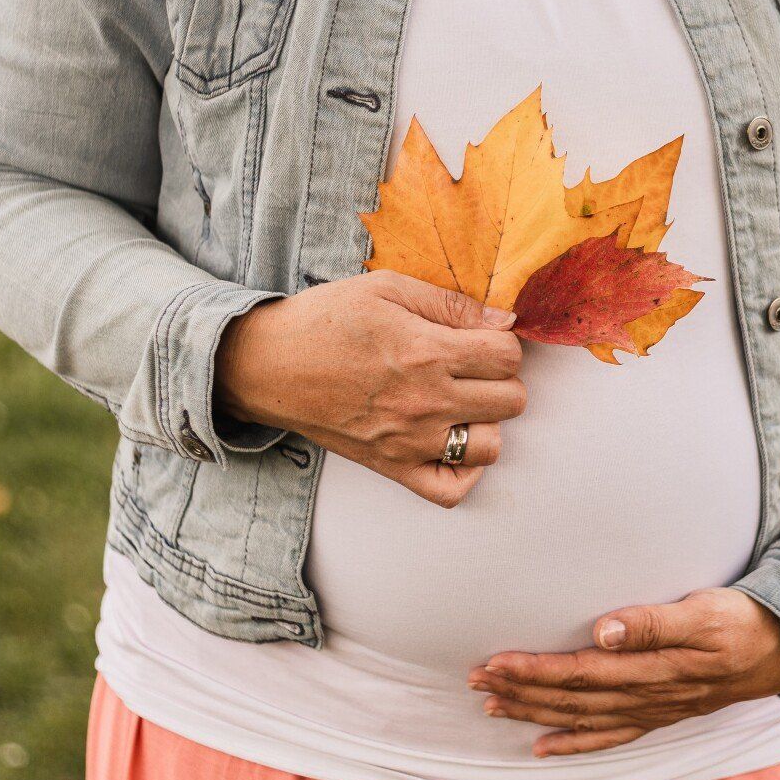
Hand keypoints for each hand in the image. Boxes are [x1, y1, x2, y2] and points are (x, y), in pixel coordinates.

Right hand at [216, 271, 525, 506]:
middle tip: (473, 367)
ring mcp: (410, 441)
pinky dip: (463, 472)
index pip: (508, 356)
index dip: (503, 342)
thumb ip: (450, 304)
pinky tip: (453, 442)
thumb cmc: (325, 319)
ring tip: (463, 402)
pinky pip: (451, 491)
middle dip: (501, 378)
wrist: (267, 365)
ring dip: (487, 422)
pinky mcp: (391, 467)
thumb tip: (506, 318)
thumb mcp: (387, 288)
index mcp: (428, 352)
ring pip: (491, 447)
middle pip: (511, 401)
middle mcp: (426, 402)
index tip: (482, 338)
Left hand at [467, 588, 779, 756]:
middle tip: (473, 680)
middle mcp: (646, 696)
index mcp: (652, 667)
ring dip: (534, 712)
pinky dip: (574, 743)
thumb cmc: (740, 620)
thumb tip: (602, 631)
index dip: (534, 669)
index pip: (579, 672)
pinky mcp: (659, 714)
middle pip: (571, 698)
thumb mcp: (702, 611)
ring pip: (582, 717)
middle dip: (520, 690)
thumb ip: (652, 621)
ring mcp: (652, 710)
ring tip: (491, 706)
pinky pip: (610, 737)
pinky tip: (541, 747)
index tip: (493, 661)